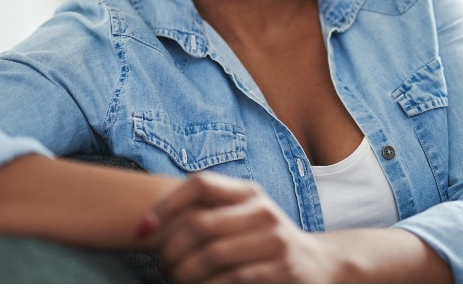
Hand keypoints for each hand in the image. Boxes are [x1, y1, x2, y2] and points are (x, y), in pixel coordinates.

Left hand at [144, 172, 344, 282]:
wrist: (317, 265)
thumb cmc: (264, 243)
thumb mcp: (243, 218)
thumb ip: (208, 212)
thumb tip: (147, 226)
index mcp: (249, 192)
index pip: (200, 183)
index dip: (166, 204)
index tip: (144, 229)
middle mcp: (263, 211)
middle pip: (200, 223)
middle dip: (170, 251)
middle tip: (164, 266)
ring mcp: (274, 240)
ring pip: (210, 255)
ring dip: (184, 274)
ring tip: (179, 279)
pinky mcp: (280, 270)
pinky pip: (229, 279)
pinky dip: (206, 286)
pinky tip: (202, 287)